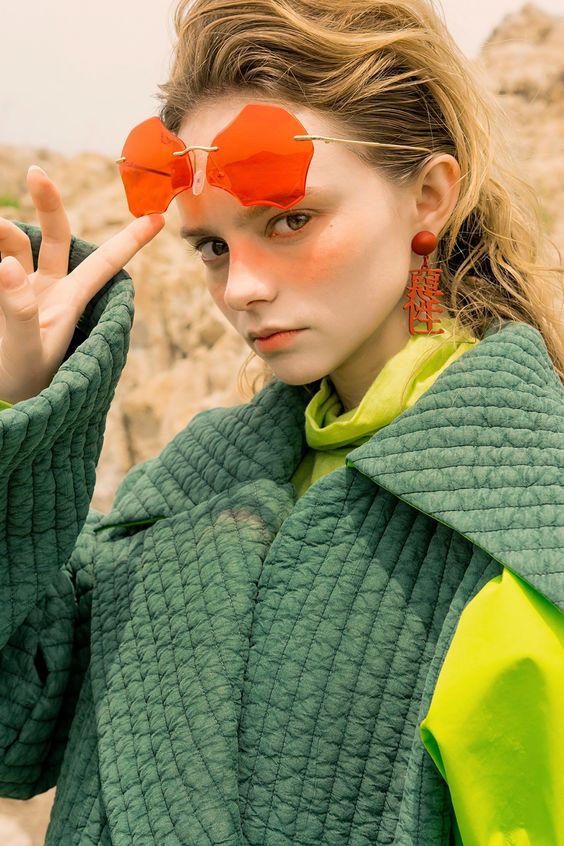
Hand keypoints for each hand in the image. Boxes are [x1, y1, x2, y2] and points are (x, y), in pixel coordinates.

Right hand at [0, 166, 164, 403]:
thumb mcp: (25, 350)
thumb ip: (18, 309)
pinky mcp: (0, 291)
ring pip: (15, 244)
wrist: (1, 400)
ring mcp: (22, 288)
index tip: (159, 215)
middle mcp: (50, 288)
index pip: (107, 263)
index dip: (131, 239)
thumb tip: (6, 262)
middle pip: (57, 235)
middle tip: (37, 171)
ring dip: (1, 231)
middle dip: (49, 202)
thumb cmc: (22, 383)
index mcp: (72, 300)